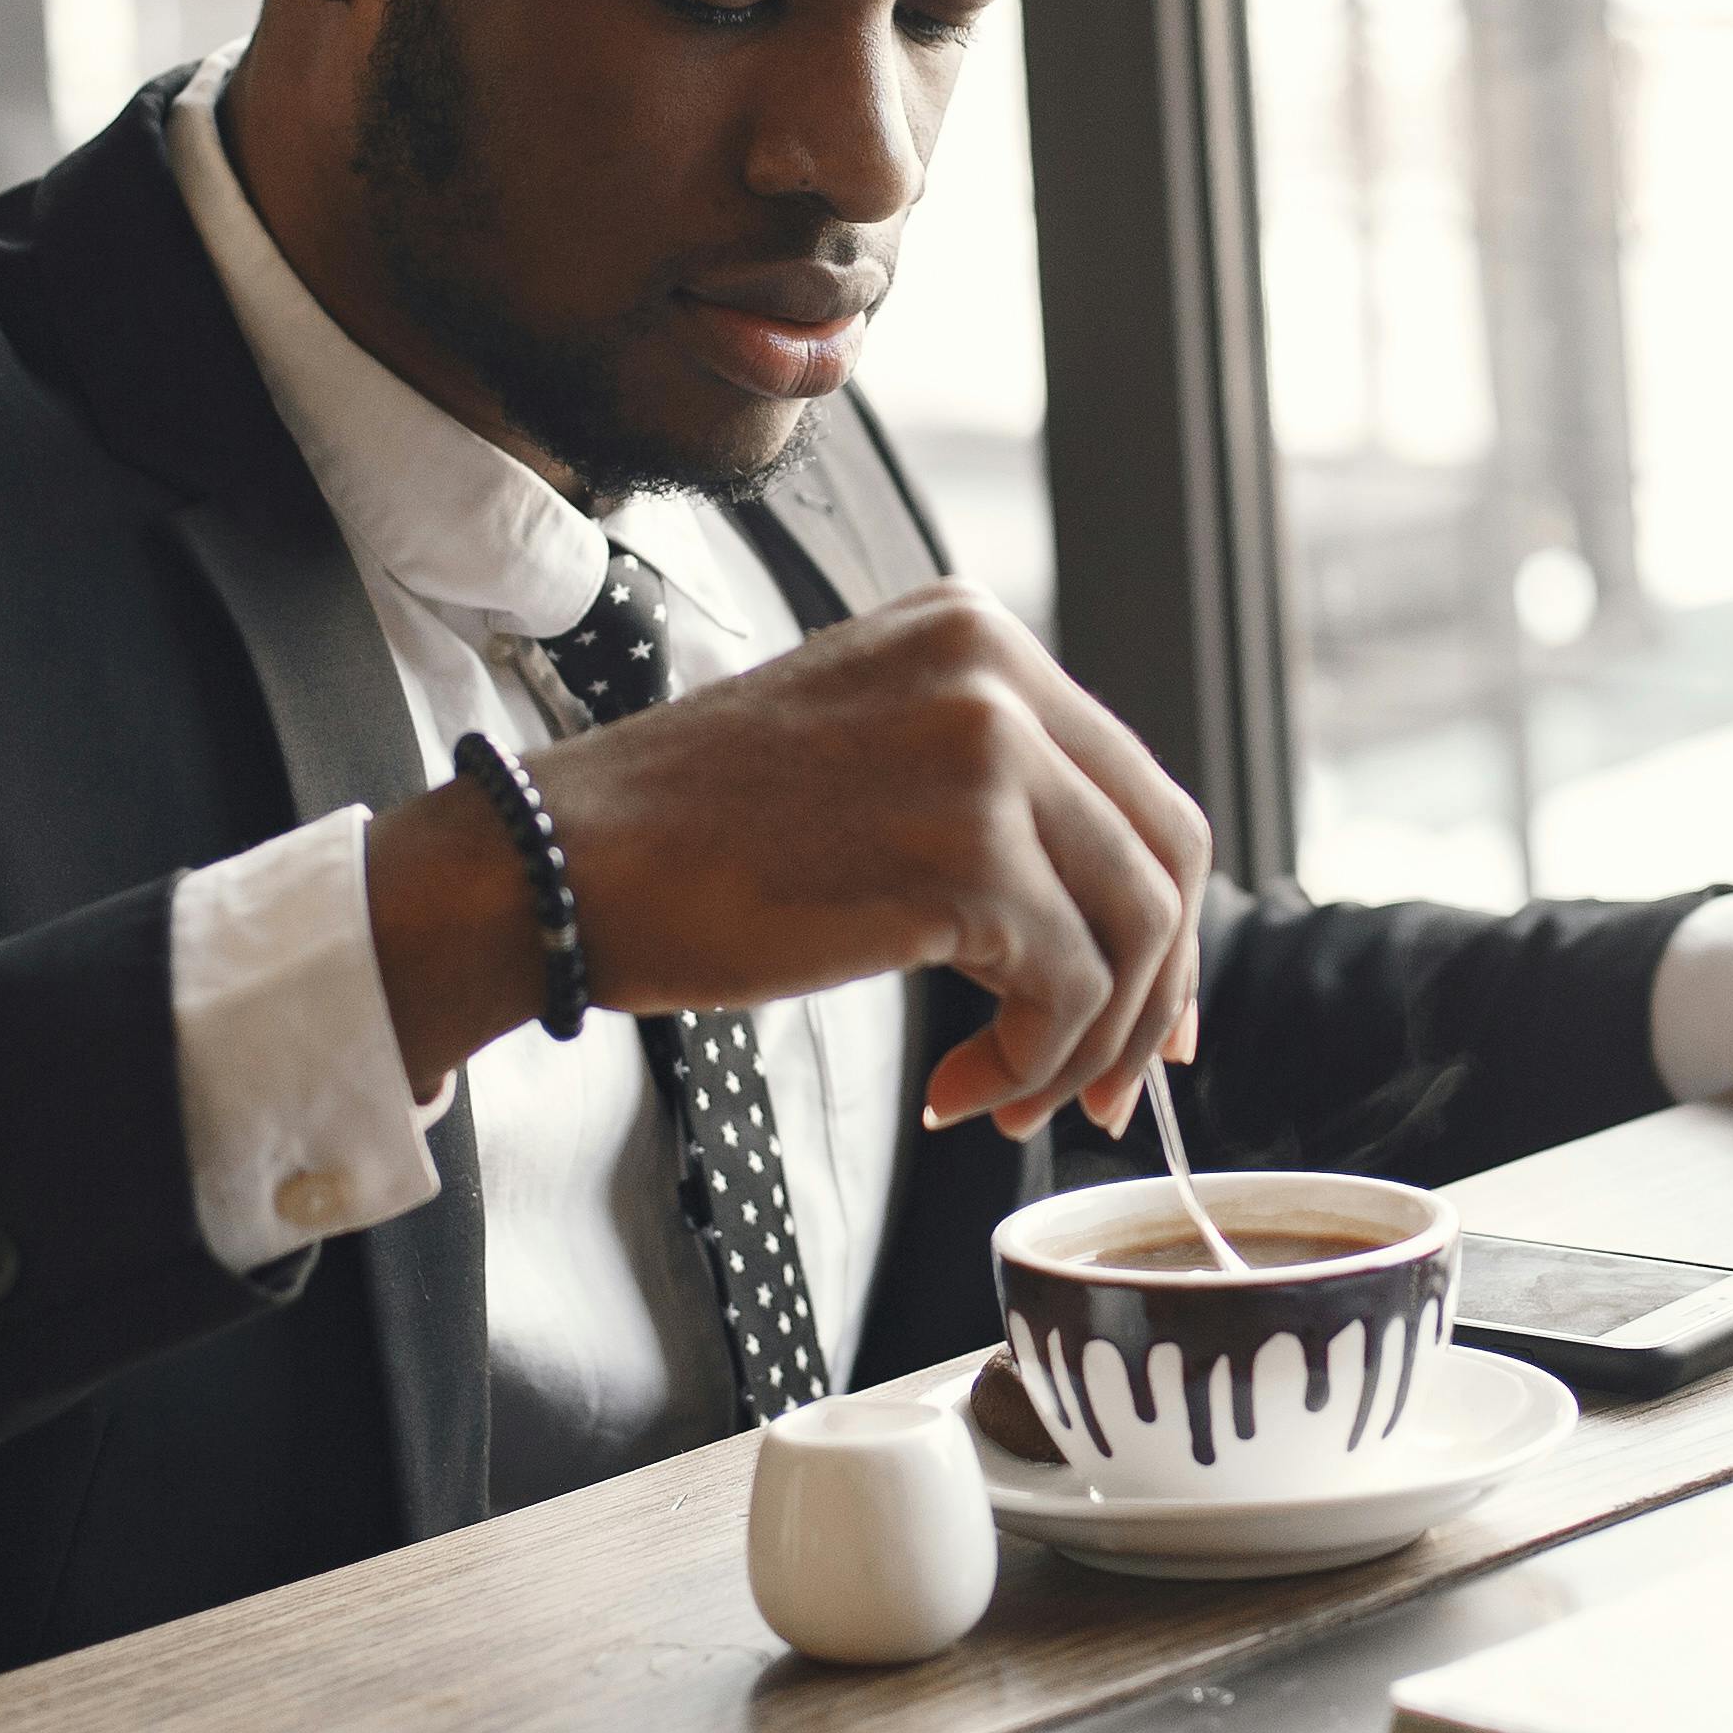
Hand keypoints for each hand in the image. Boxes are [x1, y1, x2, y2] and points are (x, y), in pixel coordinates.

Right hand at [368, 582, 1208, 1139]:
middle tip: (1109, 1087)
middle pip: (1167, 854)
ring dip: (1084, 1046)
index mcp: (978, 635)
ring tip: (1002, 1097)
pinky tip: (958, 1091)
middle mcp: (998, 672)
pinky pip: (1070, 988)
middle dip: (1155, 991)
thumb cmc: (693, 840)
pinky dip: (1031, 1063)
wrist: (564, 864)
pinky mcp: (965, 855)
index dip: (1162, 919)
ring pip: (1133, 931)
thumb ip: (989, 791)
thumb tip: (1113, 914)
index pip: (1138, 786)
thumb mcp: (868, 753)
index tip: (1144, 1013)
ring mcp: (988, 755)